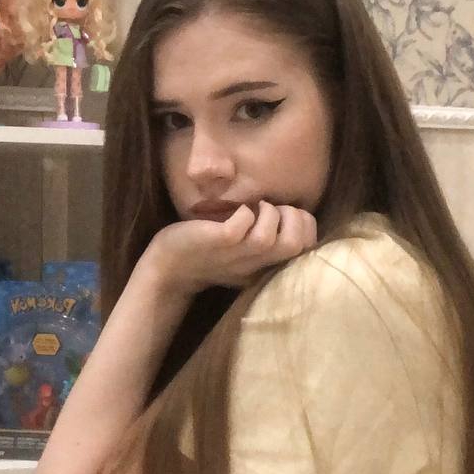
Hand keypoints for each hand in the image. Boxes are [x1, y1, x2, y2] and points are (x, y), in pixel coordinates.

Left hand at [142, 201, 316, 296]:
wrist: (167, 267)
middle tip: (273, 208)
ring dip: (268, 213)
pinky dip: (243, 212)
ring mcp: (236, 254)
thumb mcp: (242, 250)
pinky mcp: (218, 242)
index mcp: (265, 266)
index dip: (306, 225)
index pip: (306, 249)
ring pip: (270, 238)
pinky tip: (235, 210)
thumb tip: (287, 210)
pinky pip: (241, 226)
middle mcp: (255, 264)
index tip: (285, 214)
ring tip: (255, 206)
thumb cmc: (206, 251)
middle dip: (294, 217)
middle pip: (295, 245)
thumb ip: (263, 238)